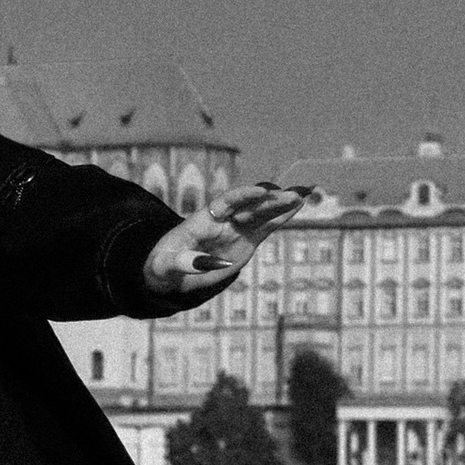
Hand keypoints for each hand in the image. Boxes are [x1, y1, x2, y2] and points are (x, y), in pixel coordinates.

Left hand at [143, 185, 307, 298]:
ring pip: (260, 214)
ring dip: (279, 205)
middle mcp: (222, 220)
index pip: (224, 203)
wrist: (170, 272)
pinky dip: (281, 217)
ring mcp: (235, 229)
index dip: (242, 196)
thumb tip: (210, 263)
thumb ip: (185, 263)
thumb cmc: (163, 266)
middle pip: (247, 207)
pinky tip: (298, 206)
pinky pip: (265, 227)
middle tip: (291, 195)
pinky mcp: (245, 240)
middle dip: (268, 201)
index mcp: (202, 221)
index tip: (260, 191)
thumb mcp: (166, 267)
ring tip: (301, 196)